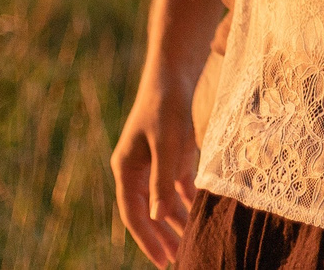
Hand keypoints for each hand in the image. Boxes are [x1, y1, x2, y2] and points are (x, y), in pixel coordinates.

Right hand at [111, 76, 199, 267]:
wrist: (174, 73)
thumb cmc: (166, 105)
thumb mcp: (167, 143)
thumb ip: (162, 180)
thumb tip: (157, 216)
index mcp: (126, 169)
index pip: (133, 214)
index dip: (147, 239)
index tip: (162, 261)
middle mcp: (137, 170)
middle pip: (147, 212)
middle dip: (161, 237)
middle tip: (177, 261)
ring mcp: (153, 164)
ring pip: (162, 202)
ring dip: (175, 222)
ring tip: (189, 244)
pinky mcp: (170, 157)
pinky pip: (176, 188)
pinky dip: (185, 203)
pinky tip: (197, 217)